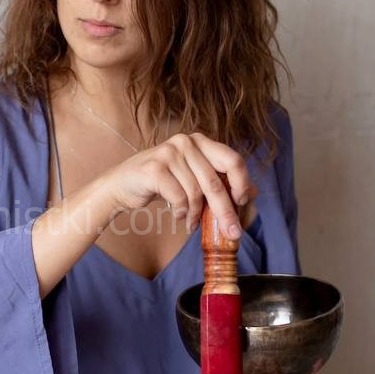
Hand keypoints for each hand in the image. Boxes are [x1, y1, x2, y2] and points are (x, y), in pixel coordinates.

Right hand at [107, 132, 258, 239]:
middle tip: (232, 232)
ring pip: (196, 193)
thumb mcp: (192, 179)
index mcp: (200, 141)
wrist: (121, 185)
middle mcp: (186, 142)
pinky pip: (179, 198)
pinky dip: (181, 212)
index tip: (243, 202)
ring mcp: (169, 153)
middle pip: (215, 182)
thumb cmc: (160, 183)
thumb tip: (253, 193)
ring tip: (191, 221)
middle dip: (225, 211)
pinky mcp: (155, 168)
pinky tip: (177, 215)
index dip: (242, 182)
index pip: (232, 159)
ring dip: (196, 214)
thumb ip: (219, 182)